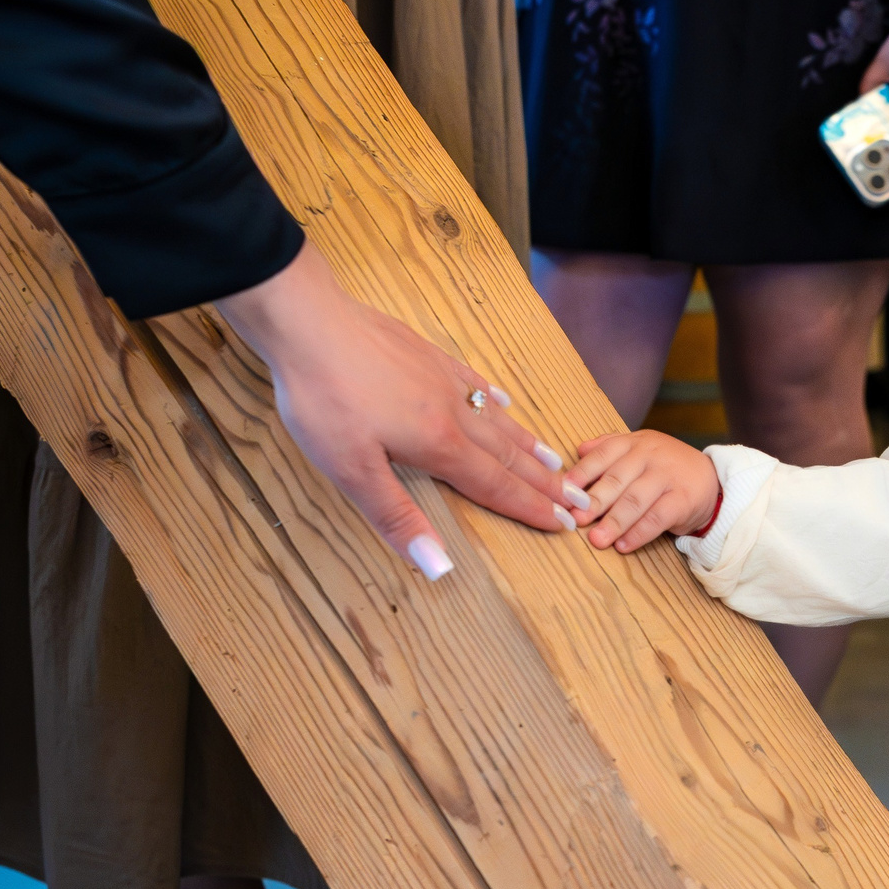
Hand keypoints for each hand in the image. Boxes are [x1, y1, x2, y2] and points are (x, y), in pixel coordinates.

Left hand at [215, 245, 576, 579]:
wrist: (309, 322)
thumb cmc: (324, 398)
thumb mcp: (351, 469)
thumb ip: (398, 516)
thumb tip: (439, 566)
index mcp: (438, 443)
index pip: (494, 485)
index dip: (530, 508)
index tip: (564, 525)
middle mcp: (452, 411)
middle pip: (507, 454)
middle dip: (544, 483)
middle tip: (579, 500)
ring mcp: (442, 378)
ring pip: (497, 418)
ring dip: (528, 445)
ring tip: (555, 462)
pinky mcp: (426, 354)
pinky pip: (474, 381)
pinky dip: (495, 399)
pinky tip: (503, 402)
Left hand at [566, 430, 720, 552]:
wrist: (711, 478)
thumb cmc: (665, 467)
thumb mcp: (639, 449)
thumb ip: (609, 447)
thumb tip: (578, 450)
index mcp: (634, 443)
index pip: (603, 455)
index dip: (582, 475)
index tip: (564, 494)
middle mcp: (650, 455)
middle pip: (617, 479)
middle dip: (595, 501)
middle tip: (576, 520)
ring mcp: (668, 476)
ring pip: (636, 499)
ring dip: (614, 521)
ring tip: (597, 540)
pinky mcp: (684, 499)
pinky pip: (658, 517)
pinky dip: (639, 533)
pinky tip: (624, 545)